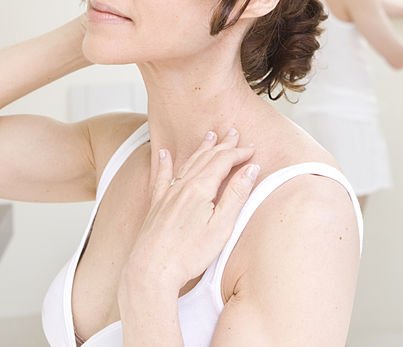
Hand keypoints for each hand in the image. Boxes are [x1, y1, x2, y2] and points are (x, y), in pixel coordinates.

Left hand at [120, 129, 259, 294]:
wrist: (151, 270)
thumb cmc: (188, 254)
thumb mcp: (221, 226)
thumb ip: (236, 195)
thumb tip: (250, 169)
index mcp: (200, 188)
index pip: (223, 162)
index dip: (239, 153)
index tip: (251, 149)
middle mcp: (182, 186)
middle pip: (206, 158)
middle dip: (222, 145)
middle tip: (233, 133)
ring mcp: (167, 194)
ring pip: (187, 163)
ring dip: (201, 149)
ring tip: (209, 137)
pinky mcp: (156, 205)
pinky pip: (161, 176)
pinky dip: (165, 163)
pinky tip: (165, 154)